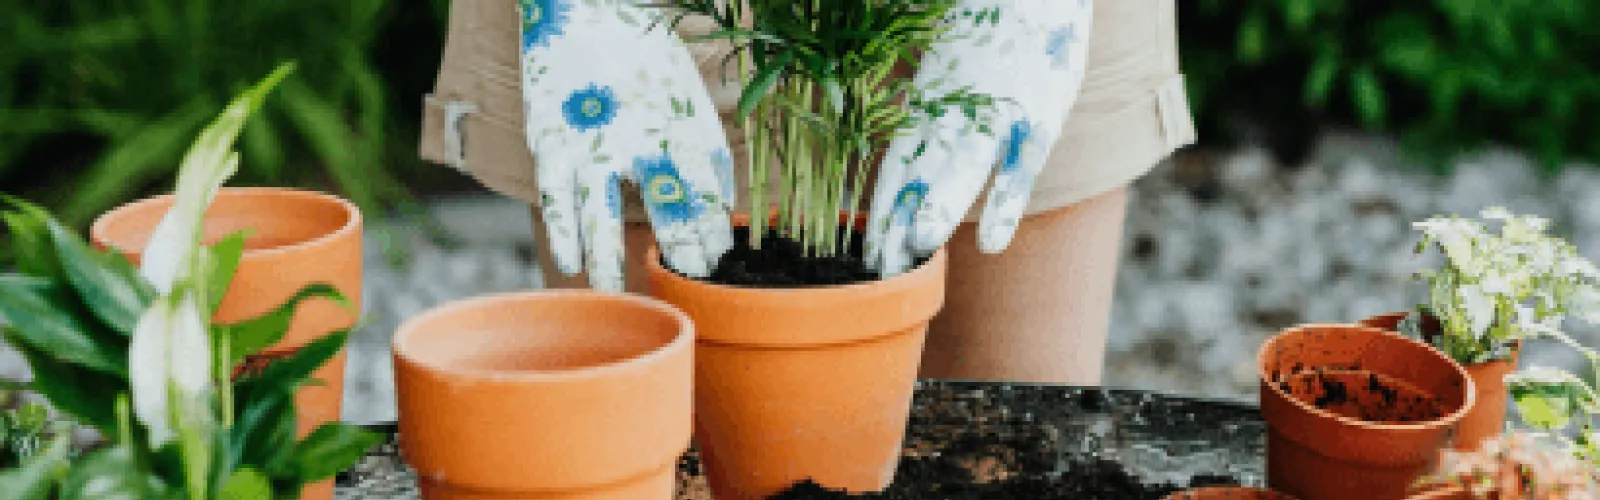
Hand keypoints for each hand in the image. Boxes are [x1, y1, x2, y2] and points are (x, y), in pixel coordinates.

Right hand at [520, 0, 735, 290]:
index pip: (706, 196)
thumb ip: (705, 147)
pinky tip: (570, 262)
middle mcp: (639, 139)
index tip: (716, 262)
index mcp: (680, 123)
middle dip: (679, 252)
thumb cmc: (642, 55)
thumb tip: (723, 203)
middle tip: (685, 281)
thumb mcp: (687, 93)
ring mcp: (590, 143)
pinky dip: (564, 233)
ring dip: (609, 261)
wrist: (583, 5)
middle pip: (666, 211)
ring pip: (599, 217)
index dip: (712, 235)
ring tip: (619, 291)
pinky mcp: (550, 141)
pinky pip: (555, 199)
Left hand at [865, 0, 1093, 276]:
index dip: (880, 211)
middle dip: (897, 222)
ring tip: (917, 250)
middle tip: (878, 269)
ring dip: (936, 209)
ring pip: (959, 171)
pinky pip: (1019, 169)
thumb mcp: (948, 64)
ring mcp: (996, 117)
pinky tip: (991, 246)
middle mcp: (954, 115)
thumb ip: (929, 104)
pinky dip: (1004, 205)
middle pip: (917, 176)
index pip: (895, 167)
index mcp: (929, 105)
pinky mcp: (1039, 118)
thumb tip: (906, 141)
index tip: (864, 254)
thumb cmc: (994, 26)